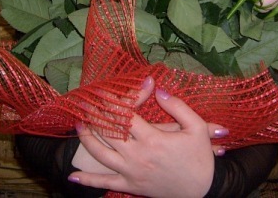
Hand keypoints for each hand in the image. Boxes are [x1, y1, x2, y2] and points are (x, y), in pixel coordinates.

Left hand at [69, 80, 224, 197]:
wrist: (204, 191)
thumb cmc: (200, 158)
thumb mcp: (197, 127)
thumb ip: (177, 106)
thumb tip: (158, 89)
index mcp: (153, 139)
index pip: (125, 114)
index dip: (112, 101)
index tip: (102, 91)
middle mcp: (137, 155)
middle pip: (108, 131)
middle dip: (95, 115)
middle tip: (84, 103)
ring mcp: (131, 172)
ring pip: (101, 154)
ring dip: (86, 139)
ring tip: (78, 125)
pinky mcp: (130, 186)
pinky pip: (105, 183)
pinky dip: (87, 181)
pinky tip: (72, 176)